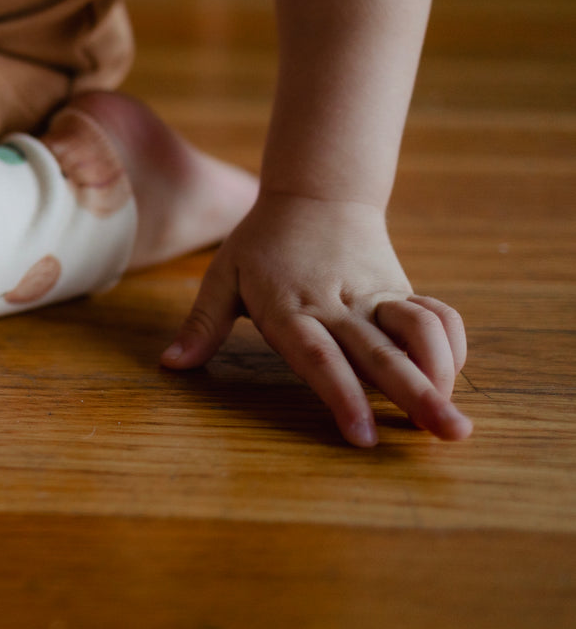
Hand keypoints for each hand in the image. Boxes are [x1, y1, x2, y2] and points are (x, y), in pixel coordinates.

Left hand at [161, 191, 470, 445]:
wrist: (315, 192)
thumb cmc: (261, 243)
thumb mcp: (223, 277)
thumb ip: (202, 324)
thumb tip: (170, 365)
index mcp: (291, 307)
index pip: (320, 358)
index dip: (343, 396)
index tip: (362, 436)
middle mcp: (338, 305)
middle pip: (380, 354)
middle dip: (415, 397)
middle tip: (448, 435)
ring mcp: (374, 296)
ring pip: (418, 332)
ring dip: (442, 373)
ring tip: (457, 422)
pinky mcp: (400, 289)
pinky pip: (436, 314)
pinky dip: (450, 343)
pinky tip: (451, 377)